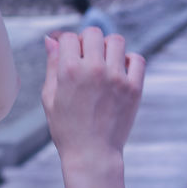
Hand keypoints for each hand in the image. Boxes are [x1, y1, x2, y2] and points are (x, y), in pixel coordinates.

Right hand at [41, 28, 145, 165]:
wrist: (91, 154)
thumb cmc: (66, 128)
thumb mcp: (49, 96)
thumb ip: (52, 64)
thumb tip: (50, 39)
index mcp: (69, 70)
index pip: (68, 37)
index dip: (64, 41)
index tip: (66, 48)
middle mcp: (94, 70)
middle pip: (93, 33)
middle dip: (86, 40)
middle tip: (85, 56)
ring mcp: (116, 78)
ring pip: (116, 41)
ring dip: (108, 47)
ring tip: (103, 62)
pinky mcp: (134, 88)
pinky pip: (137, 59)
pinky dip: (129, 61)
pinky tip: (119, 71)